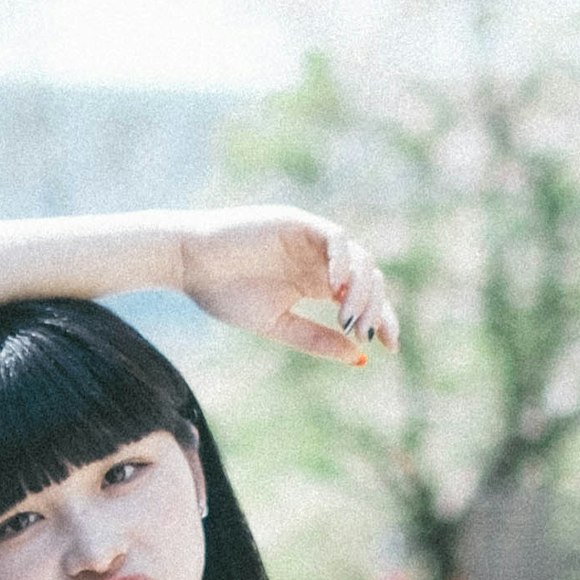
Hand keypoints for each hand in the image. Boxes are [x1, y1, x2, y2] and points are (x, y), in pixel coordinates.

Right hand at [175, 208, 398, 366]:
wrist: (188, 264)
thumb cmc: (224, 294)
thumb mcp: (277, 324)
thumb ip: (316, 338)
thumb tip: (359, 357)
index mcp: (316, 284)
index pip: (362, 301)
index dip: (383, 320)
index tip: (392, 348)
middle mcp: (320, 261)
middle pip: (368, 281)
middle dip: (375, 308)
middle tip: (367, 334)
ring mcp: (311, 240)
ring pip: (358, 260)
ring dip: (360, 290)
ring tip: (349, 318)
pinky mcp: (298, 222)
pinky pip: (335, 237)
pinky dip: (343, 260)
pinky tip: (336, 289)